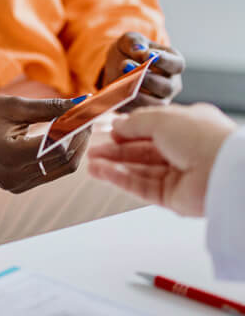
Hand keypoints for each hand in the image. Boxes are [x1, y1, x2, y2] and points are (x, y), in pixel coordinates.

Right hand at [0, 95, 90, 193]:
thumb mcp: (11, 105)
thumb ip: (47, 107)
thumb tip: (81, 104)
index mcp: (8, 154)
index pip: (57, 146)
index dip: (77, 129)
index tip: (86, 111)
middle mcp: (12, 175)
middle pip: (65, 161)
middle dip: (80, 138)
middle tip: (86, 117)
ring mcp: (15, 184)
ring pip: (62, 169)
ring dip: (73, 147)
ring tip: (75, 124)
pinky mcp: (17, 186)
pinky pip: (51, 172)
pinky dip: (60, 155)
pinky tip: (61, 137)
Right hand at [87, 103, 235, 215]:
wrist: (224, 170)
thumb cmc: (203, 137)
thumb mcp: (161, 118)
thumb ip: (134, 122)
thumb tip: (116, 125)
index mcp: (187, 127)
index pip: (150, 128)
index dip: (127, 129)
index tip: (107, 130)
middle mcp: (183, 151)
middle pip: (141, 151)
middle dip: (115, 149)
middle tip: (93, 148)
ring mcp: (177, 175)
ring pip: (138, 170)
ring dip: (113, 164)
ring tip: (91, 161)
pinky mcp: (171, 197)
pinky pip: (140, 186)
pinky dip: (119, 179)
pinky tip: (101, 172)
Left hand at [99, 32, 183, 106]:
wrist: (114, 65)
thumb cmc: (129, 50)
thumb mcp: (129, 40)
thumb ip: (135, 42)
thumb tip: (141, 52)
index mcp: (173, 63)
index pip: (177, 65)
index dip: (165, 61)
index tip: (150, 56)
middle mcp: (171, 84)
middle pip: (167, 87)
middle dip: (148, 79)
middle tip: (128, 67)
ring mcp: (159, 99)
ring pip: (156, 104)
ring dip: (138, 95)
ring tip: (121, 83)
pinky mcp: (143, 109)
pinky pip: (138, 111)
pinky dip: (128, 104)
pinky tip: (117, 95)